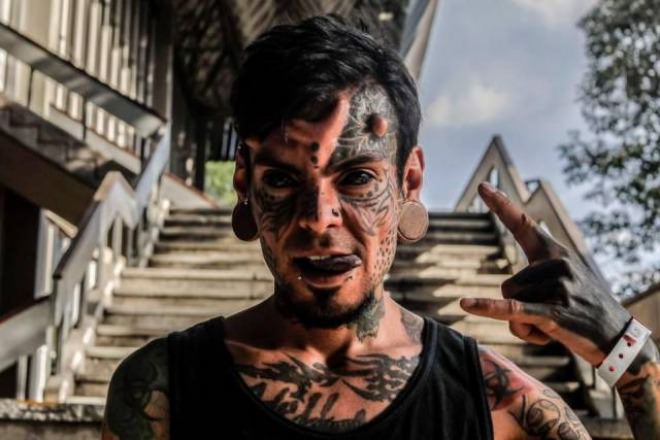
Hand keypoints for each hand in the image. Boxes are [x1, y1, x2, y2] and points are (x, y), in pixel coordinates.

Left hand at [460, 182, 630, 366]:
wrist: (618, 337)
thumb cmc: (582, 310)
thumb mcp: (562, 285)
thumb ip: (532, 284)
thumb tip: (506, 303)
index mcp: (556, 253)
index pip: (523, 225)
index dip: (501, 205)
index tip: (482, 186)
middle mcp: (557, 265)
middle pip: (508, 284)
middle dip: (519, 306)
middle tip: (550, 315)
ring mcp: (557, 288)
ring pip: (510, 303)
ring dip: (524, 325)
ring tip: (554, 326)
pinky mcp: (553, 313)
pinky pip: (512, 310)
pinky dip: (489, 309)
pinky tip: (466, 304)